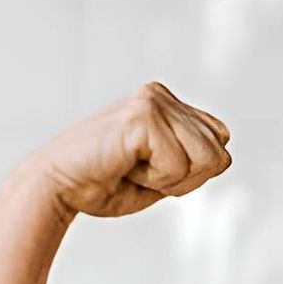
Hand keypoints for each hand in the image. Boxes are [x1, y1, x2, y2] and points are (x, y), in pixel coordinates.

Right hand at [14, 81, 231, 219]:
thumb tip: (225, 155)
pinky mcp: (144, 115)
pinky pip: (180, 165)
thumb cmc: (104, 185)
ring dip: (172, 180)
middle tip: (141, 173)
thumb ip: (194, 161)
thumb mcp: (163, 174)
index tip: (153, 173)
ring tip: (132, 168)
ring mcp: (153, 101)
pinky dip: (157, 180)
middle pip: (219, 154)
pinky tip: (124, 167)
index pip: (220, 142)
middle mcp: (161, 95)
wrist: (57, 188)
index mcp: (167, 103)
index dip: (194, 172)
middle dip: (186, 179)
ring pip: (207, 159)